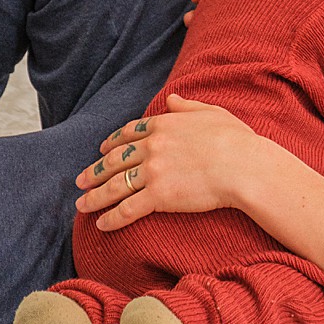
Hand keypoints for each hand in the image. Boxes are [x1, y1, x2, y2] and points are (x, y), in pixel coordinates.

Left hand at [74, 94, 256, 230]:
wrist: (243, 166)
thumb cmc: (235, 139)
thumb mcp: (211, 112)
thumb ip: (187, 106)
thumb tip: (171, 99)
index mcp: (164, 124)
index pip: (129, 133)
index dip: (112, 142)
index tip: (101, 150)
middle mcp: (153, 146)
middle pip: (114, 160)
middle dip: (93, 171)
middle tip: (80, 180)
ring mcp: (153, 172)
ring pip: (114, 186)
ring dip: (94, 197)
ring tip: (81, 205)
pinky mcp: (157, 197)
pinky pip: (127, 209)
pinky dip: (111, 219)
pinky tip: (101, 225)